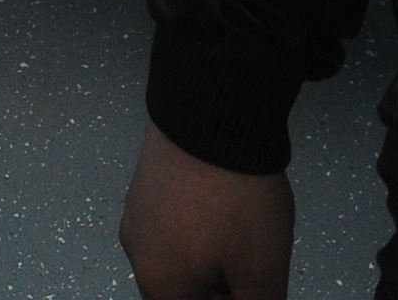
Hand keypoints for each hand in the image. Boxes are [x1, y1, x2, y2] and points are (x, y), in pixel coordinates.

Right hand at [118, 124, 293, 299]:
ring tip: (246, 234)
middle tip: (256, 264)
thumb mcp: (262, 270)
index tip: (256, 285)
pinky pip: (172, 222)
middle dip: (220, 284)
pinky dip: (199, 226)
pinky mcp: (144, 179)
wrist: (211, 114)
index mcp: (159, 282)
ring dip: (211, 256)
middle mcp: (137, 251)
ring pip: (178, 255)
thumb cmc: (236, 203)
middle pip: (182, 289)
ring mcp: (136, 211)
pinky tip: (226, 205)